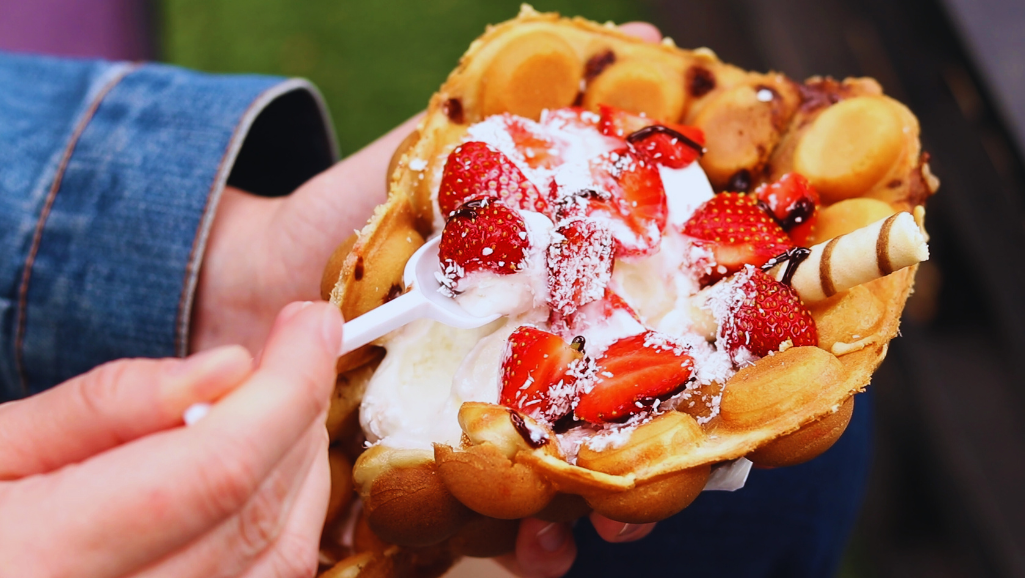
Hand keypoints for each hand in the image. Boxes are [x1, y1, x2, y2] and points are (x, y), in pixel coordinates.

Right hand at [0, 301, 342, 577]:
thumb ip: (106, 406)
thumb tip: (229, 368)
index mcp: (40, 559)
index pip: (216, 468)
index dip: (286, 385)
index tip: (310, 322)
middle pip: (255, 510)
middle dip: (298, 413)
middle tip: (301, 347)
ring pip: (278, 558)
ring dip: (302, 466)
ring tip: (286, 401)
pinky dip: (287, 522)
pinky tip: (273, 473)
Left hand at [191, 17, 663, 577]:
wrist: (245, 279)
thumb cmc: (349, 219)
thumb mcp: (440, 155)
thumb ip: (528, 113)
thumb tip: (646, 32)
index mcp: (548, 314)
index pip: (645, 350)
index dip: (694, 373)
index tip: (732, 388)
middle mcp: (523, 382)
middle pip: (613, 435)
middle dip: (653, 466)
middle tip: (671, 481)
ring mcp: (473, 437)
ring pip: (556, 491)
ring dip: (591, 518)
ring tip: (598, 531)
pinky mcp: (418, 481)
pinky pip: (475, 527)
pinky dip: (510, 545)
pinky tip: (534, 550)